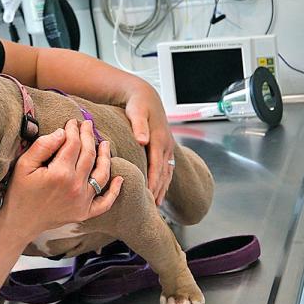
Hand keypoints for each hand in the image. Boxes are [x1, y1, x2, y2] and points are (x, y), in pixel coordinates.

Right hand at [2, 119, 120, 240]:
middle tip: (88, 124)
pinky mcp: (85, 212)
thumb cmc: (19, 191)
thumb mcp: (23, 165)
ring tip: (105, 143)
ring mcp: (83, 201)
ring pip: (101, 174)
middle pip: (89, 154)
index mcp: (60, 173)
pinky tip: (120, 178)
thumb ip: (43, 146)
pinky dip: (114, 191)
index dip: (73, 129)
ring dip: (105, 156)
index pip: (73, 144)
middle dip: (89, 136)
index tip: (72, 121)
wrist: (20, 222)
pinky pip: (105, 202)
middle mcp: (76, 186)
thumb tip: (62, 132)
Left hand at [124, 84, 174, 204]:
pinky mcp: (165, 146)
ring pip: (167, 172)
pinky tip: (160, 190)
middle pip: (163, 173)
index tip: (148, 196)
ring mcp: (167, 146)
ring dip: (163, 187)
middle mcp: (165, 145)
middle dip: (158, 190)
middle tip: (151, 208)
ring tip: (157, 204)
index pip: (156, 166)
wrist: (145, 95)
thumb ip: (139, 126)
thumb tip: (142, 141)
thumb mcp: (136, 111)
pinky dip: (165, 180)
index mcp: (158, 139)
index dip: (153, 182)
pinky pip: (167, 167)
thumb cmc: (138, 104)